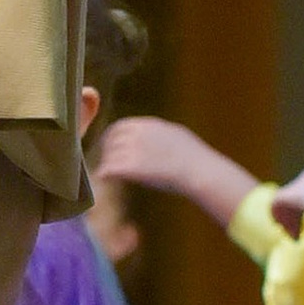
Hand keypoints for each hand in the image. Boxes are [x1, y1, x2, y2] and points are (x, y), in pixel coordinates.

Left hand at [96, 118, 247, 215]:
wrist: (199, 170)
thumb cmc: (195, 157)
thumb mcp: (177, 135)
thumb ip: (162, 134)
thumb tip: (162, 135)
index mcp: (149, 125)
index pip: (120, 126)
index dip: (113, 137)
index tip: (112, 147)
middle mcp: (138, 134)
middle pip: (110, 139)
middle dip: (107, 150)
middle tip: (106, 162)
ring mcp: (133, 149)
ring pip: (109, 155)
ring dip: (106, 163)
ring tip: (106, 174)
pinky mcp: (131, 167)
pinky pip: (108, 168)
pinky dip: (104, 173)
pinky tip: (104, 178)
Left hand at [268, 166, 303, 237]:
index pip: (302, 191)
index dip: (298, 211)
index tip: (302, 227)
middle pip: (291, 196)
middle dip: (291, 216)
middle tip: (295, 234)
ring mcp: (302, 182)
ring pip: (283, 201)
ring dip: (286, 220)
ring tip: (294, 236)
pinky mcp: (295, 193)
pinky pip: (275, 203)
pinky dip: (279, 219)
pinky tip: (290, 233)